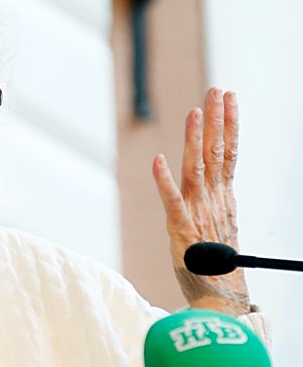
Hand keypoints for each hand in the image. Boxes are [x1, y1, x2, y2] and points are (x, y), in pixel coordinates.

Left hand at [152, 88, 249, 315]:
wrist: (220, 298)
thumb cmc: (217, 263)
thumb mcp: (220, 224)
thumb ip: (216, 199)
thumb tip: (217, 177)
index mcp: (223, 198)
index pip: (228, 153)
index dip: (228, 123)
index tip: (229, 97)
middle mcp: (213, 201)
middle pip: (217, 153)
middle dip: (217, 119)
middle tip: (217, 89)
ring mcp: (198, 214)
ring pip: (197, 169)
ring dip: (194, 139)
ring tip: (195, 111)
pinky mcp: (182, 230)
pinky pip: (173, 202)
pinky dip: (164, 181)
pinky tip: (158, 161)